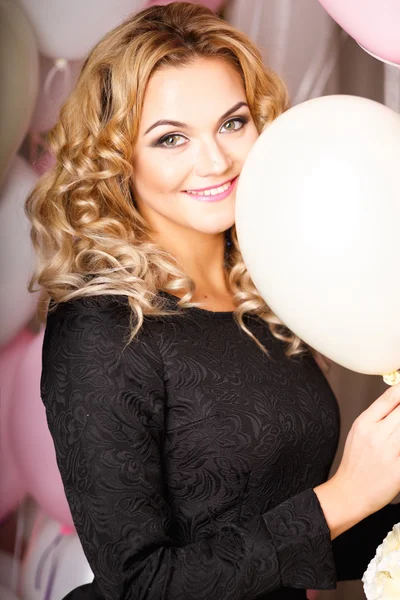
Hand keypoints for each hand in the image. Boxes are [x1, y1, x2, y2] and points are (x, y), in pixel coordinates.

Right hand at [315, 382, 399, 538]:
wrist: (350, 493)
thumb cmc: (355, 463)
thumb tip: (397, 400)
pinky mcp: (399, 471)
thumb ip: (377, 415)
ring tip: (399, 433)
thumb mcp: (359, 432)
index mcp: (365, 423)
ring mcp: (390, 453)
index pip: (390, 397)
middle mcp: (377, 435)